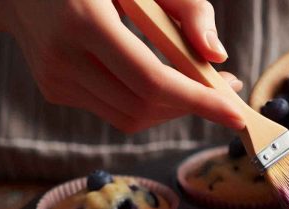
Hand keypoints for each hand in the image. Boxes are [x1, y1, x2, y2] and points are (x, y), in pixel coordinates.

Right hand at [0, 0, 244, 132]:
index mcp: (84, 20)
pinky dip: (143, 102)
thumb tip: (216, 56)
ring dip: (171, 109)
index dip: (198, 101)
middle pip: (144, 105)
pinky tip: (153, 79)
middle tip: (225, 90)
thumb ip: (187, 7)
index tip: (235, 113)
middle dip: (192, 106)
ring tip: (197, 86)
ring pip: (129, 117)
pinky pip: (112, 110)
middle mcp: (62, 56)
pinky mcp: (53, 89)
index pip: (151, 80)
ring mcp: (54, 78)